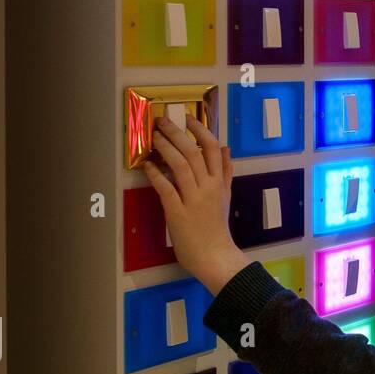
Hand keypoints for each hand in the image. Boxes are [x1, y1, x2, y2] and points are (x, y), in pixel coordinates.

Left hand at [143, 115, 250, 295]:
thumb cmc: (217, 227)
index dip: (200, 130)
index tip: (188, 118)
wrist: (215, 256)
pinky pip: (165, 188)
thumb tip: (227, 147)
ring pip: (180, 165)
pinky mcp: (177, 212)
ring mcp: (193, 199)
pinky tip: (147, 165)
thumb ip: (225, 172)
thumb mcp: (226, 196)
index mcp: (219, 182)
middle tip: (162, 121)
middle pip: (193, 152)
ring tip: (154, 137)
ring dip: (165, 148)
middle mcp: (208, 187)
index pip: (213, 148)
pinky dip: (156, 174)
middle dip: (177, 133)